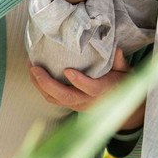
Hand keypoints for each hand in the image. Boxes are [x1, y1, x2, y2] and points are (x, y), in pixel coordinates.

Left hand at [29, 47, 144, 129]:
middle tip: (35, 69)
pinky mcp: (70, 105)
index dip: (79, 81)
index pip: (91, 89)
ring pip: (55, 99)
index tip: (68, 71)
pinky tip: (35, 74)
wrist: (122, 108)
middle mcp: (87, 101)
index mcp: (103, 92)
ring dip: (39, 85)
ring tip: (31, 68)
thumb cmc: (123, 84)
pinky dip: (41, 87)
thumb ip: (119, 62)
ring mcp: (77, 105)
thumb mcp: (126, 72)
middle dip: (47, 83)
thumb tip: (115, 49)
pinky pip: (53, 99)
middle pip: (65, 96)